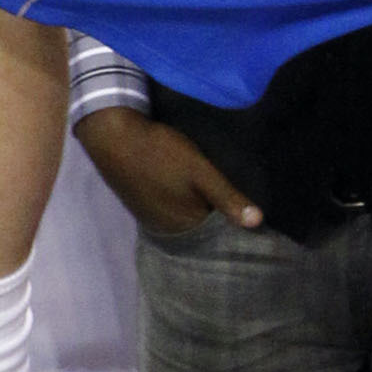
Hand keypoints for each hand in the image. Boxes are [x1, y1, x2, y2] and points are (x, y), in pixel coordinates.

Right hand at [77, 108, 263, 240]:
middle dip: (219, 219)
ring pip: (187, 219)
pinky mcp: (143, 204)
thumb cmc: (160, 152)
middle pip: (202, 229)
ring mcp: (152, 217)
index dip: (235, 226)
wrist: (113, 135)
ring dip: (201, 210)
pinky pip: (172, 210)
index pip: (218, 236)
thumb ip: (227, 197)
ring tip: (222, 197)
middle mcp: (166, 229)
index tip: (256, 218)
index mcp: (183, 226)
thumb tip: (258, 223)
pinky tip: (192, 192)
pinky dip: (185, 204)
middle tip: (243, 204)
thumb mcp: (200, 171)